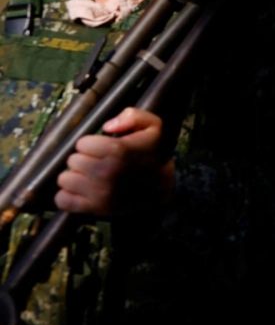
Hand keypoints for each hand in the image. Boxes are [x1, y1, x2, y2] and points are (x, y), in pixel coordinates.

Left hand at [55, 107, 173, 216]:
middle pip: (72, 160)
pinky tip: (83, 190)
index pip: (82, 143)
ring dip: (75, 177)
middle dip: (83, 159)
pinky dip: (68, 196)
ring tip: (89, 176)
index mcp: (118, 151)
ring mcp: (99, 193)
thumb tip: (107, 126)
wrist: (162, 186)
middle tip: (97, 161)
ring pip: (64, 179)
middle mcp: (106, 172)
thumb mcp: (153, 126)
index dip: (90, 143)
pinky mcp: (94, 208)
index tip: (102, 147)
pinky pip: (63, 200)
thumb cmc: (153, 154)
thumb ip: (133, 116)